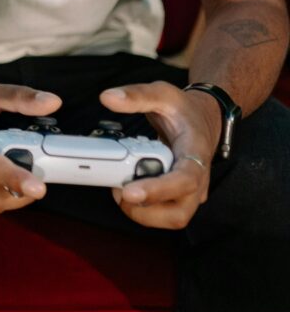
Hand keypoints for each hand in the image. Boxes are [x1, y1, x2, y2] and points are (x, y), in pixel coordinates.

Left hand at [99, 81, 220, 228]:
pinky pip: (163, 213)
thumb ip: (136, 95)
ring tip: (121, 189)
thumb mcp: (163, 94)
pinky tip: (127, 189)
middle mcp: (198, 178)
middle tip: (119, 190)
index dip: (157, 190)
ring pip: (171, 218)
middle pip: (179, 212)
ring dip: (142, 213)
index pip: (184, 180)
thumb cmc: (185, 110)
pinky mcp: (180, 196)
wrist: (203, 119)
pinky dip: (143, 209)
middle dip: (145, 210)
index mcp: (196, 153)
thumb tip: (108, 98)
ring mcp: (191, 191)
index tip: (130, 191)